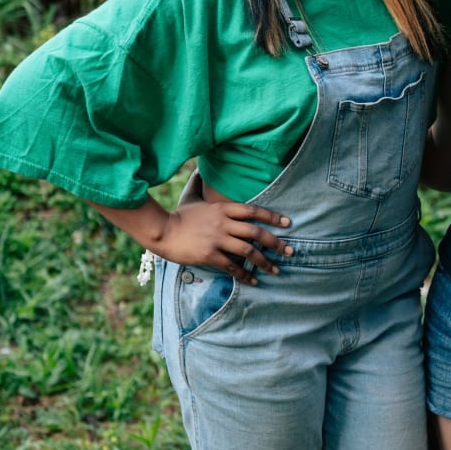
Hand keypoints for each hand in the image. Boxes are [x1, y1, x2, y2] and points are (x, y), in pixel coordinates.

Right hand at [162, 169, 292, 283]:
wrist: (161, 231)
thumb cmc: (177, 215)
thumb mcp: (190, 196)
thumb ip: (198, 183)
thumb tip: (198, 169)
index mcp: (223, 209)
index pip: (253, 211)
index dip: (272, 217)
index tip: (287, 223)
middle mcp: (224, 223)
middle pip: (256, 232)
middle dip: (276, 243)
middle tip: (289, 251)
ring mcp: (217, 240)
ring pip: (248, 251)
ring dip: (265, 261)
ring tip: (276, 269)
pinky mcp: (209, 255)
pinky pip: (232, 267)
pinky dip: (245, 274)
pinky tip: (254, 280)